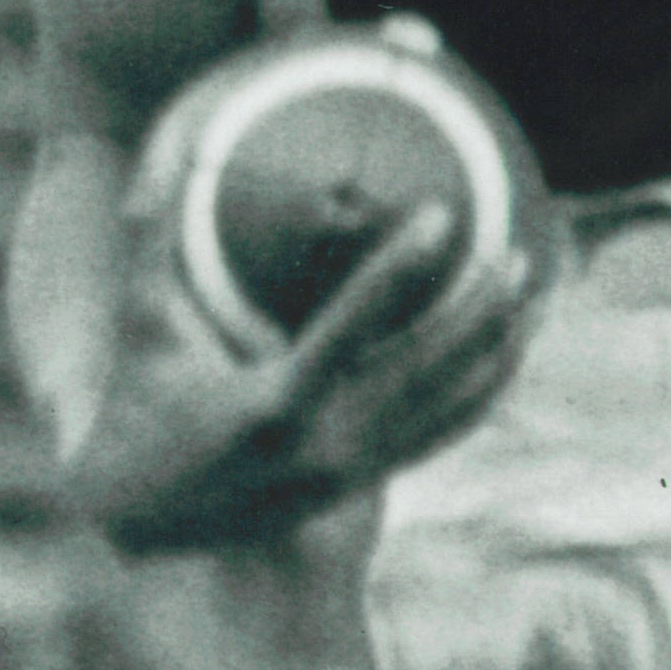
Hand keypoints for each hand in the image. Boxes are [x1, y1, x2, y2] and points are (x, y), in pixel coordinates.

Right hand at [62, 201, 541, 556]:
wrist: (133, 521)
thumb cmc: (136, 407)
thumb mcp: (141, 322)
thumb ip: (152, 235)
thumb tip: (169, 148)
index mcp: (275, 402)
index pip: (357, 324)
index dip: (403, 265)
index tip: (444, 213)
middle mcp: (324, 443)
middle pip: (428, 370)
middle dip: (483, 310)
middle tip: (520, 253)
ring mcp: (350, 471)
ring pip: (448, 409)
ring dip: (498, 352)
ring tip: (537, 297)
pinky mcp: (360, 486)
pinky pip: (440, 434)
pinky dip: (480, 392)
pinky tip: (507, 351)